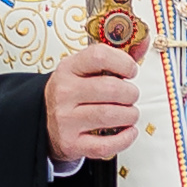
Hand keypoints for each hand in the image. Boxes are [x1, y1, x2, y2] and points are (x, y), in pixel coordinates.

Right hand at [45, 32, 145, 161]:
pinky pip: (105, 144)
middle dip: (130, 93)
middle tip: (131, 96)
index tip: (131, 71)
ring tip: (130, 113)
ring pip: (110, 115)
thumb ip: (114, 58)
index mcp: (68, 69)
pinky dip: (125, 138)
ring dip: (130, 115)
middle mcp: (64, 93)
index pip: (99, 56)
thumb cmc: (71, 94)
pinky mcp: (71, 143)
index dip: (123, 62)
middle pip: (110, 88)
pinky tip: (128, 131)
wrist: (43, 121)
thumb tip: (144, 41)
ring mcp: (66, 120)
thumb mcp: (84, 71)